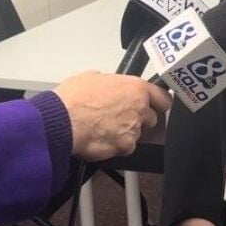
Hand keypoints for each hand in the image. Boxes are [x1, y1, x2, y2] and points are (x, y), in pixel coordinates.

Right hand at [53, 71, 170, 161]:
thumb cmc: (73, 98)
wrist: (62, 120)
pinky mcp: (124, 147)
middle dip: (139, 119)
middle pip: (151, 119)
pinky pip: (124, 148)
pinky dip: (115, 145)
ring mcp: (133, 130)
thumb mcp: (93, 77)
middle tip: (120, 116)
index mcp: (135, 88)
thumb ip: (111, 82)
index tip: (155, 105)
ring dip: (125, 133)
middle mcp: (139, 109)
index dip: (159, 102)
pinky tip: (101, 138)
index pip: (163, 98)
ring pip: (136, 135)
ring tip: (104, 127)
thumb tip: (109, 85)